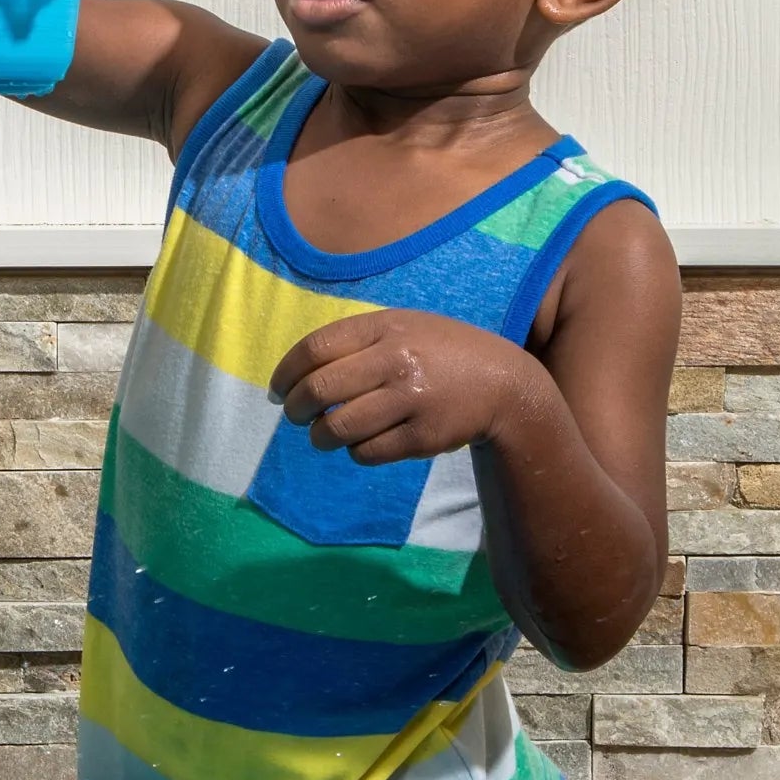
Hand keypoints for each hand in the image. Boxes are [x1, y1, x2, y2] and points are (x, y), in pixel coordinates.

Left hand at [270, 309, 533, 465]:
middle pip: (318, 390)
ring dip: (319, 437)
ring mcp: (410, 401)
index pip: (313, 349)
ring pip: (337, 428)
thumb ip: (355, 341)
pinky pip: (366, 452)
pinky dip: (354, 451)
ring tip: (322, 435)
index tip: (276, 389)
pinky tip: (362, 442)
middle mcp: (395, 361)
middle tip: (293, 416)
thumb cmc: (440, 352)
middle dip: (294, 409)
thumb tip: (295, 374)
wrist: (503, 383)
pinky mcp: (422, 438)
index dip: (284, 373)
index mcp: (385, 328)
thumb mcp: (402, 327)